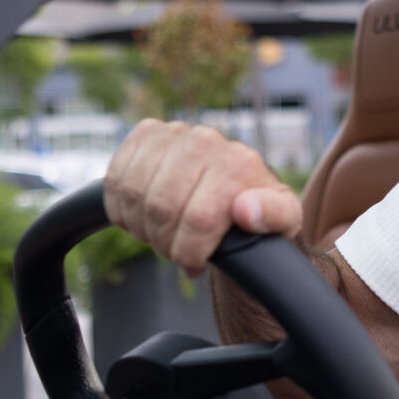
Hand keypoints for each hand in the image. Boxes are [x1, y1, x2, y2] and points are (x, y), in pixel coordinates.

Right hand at [105, 120, 302, 273]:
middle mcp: (205, 140)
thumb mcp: (282, 220)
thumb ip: (275, 216)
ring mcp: (173, 133)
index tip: (195, 264)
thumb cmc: (258, 209)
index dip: (189, 252)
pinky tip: (141, 216)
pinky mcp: (146, 133)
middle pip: (160, 207)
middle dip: (164, 242)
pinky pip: (115, 176)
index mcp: (238, 162)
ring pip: (133, 193)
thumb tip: (246, 209)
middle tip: (175, 250)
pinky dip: (119, 206)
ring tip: (161, 234)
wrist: (233, 186)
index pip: (197, 219)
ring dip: (140, 226)